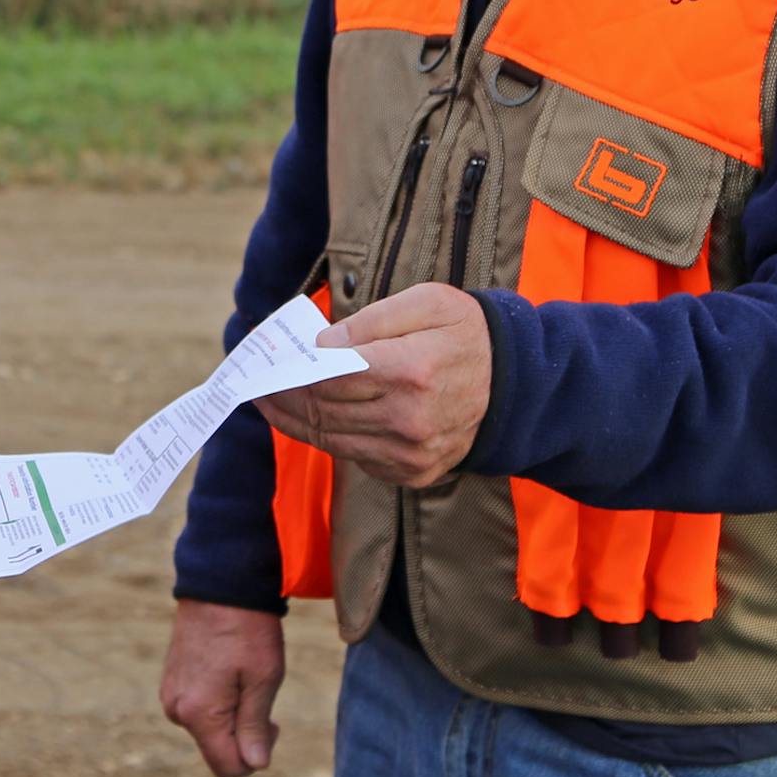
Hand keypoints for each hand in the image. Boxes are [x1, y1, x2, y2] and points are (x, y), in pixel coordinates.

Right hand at [160, 599, 284, 776]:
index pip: (228, 769)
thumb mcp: (263, 679)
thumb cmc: (248, 631)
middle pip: (217, 750)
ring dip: (231, 717)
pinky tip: (227, 672)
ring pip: (208, 730)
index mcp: (199, 714)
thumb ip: (255, 726)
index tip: (272, 723)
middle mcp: (177, 710)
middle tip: (261, 695)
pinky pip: (197, 710)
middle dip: (244, 736)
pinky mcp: (171, 681)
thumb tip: (254, 765)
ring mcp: (170, 695)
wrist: (219, 585)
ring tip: (243, 678)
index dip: (256, 758)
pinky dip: (217, 703)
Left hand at [256, 282, 489, 489]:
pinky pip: (357, 458)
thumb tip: (323, 342)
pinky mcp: (416, 473)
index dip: (292, 369)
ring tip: (268, 404)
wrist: (519, 385)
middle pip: (325, 409)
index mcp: (411, 371)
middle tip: (257, 383)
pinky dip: (330, 439)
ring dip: (295, 422)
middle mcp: (410, 420)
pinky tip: (308, 421)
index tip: (267, 360)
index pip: (330, 376)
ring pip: (334, 440)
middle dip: (284, 395)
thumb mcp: (428, 303)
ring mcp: (413, 453)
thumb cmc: (465, 334)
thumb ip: (372, 320)